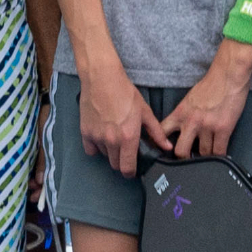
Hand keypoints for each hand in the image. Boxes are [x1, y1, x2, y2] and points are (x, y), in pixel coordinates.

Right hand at [72, 55, 148, 174]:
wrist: (102, 79)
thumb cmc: (125, 93)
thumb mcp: (145, 112)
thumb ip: (156, 132)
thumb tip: (166, 147)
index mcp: (128, 137)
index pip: (127, 168)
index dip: (131, 172)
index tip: (132, 169)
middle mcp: (111, 141)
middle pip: (115, 164)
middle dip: (121, 161)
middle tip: (126, 149)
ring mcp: (96, 138)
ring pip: (104, 155)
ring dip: (110, 151)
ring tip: (114, 136)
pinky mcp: (85, 133)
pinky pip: (91, 150)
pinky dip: (96, 146)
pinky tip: (102, 135)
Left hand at [158, 56, 251, 160]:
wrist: (228, 75)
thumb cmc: (211, 84)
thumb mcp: (189, 99)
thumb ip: (184, 114)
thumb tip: (183, 128)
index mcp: (180, 113)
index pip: (162, 132)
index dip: (160, 144)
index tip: (162, 151)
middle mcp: (191, 121)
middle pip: (181, 151)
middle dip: (184, 158)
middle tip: (189, 161)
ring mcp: (207, 126)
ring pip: (203, 154)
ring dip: (205, 158)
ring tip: (207, 158)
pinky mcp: (223, 129)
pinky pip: (219, 151)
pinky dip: (219, 157)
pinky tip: (220, 158)